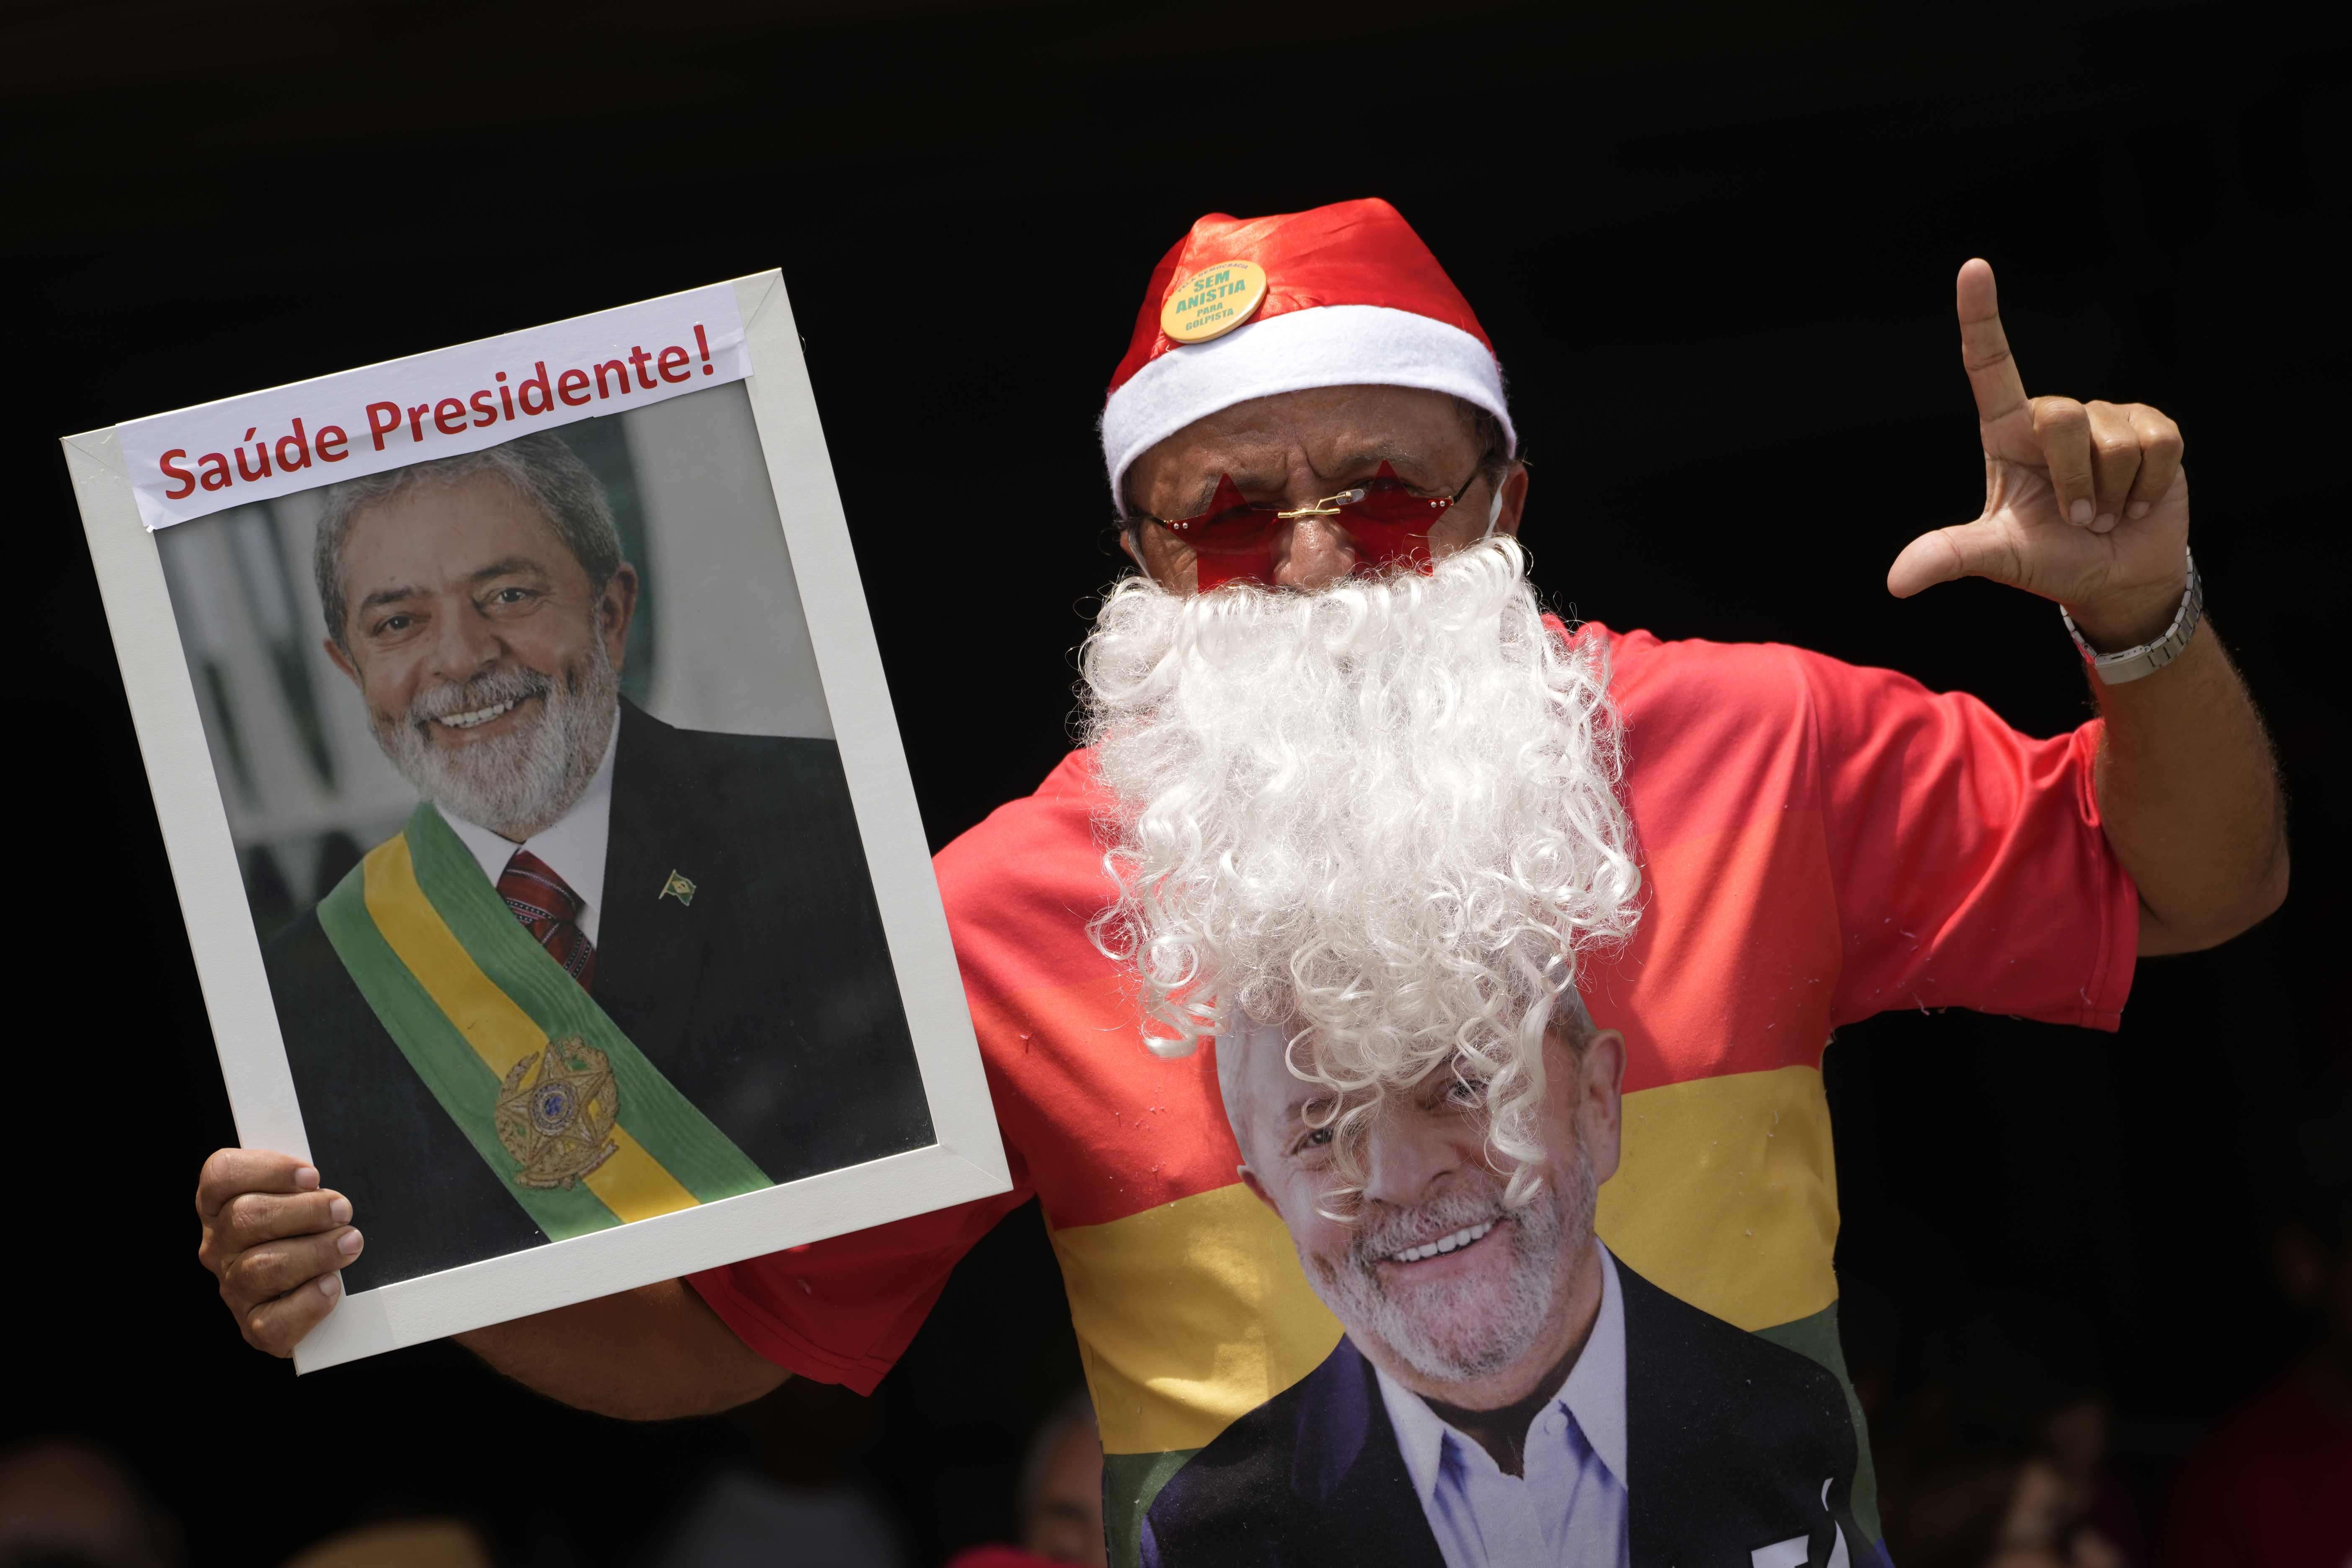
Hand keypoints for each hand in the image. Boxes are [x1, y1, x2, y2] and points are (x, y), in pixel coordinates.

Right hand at [195, 1148, 361, 1356]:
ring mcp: (233, 1288)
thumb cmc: (311, 1230)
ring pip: (263, 1267)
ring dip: (316, 1252)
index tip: (312, 1176)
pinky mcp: (254, 1327)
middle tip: (342, 1210)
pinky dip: (309, 1302)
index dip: (268, 1170)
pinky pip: (273, 1321)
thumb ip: (304, 1182)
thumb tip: (326, 1181)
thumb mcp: (303, 1195)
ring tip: (349, 1243)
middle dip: (306, 1211)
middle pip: (247, 1217)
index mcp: (222, 1205)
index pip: (221, 1175)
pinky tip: (331, 1285)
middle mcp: (220, 1246)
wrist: (316, 1292)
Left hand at [1888, 259, 2188, 647]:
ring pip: (2114, 439)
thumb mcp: (1997, 557)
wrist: (2114, 579)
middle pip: (2061, 417)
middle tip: (2078, 517)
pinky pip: (2158, 443)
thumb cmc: (2050, 560)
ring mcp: (2105, 419)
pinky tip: (2139, 502)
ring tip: (2105, 512)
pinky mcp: (2152, 428)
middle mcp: (2052, 418)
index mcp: (2006, 434)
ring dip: (2112, 491)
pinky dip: (2150, 486)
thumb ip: (1948, 557)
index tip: (1973, 267)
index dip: (1981, 315)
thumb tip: (1895, 582)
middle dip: (2073, 480)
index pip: (1988, 364)